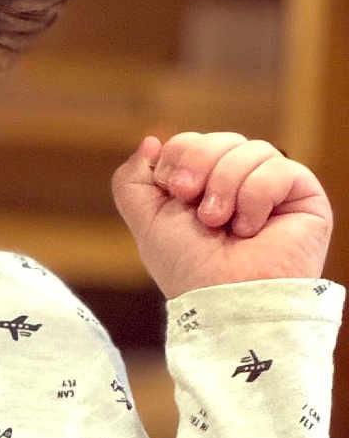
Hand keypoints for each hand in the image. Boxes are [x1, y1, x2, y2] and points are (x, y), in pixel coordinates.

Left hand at [111, 132, 333, 298]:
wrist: (224, 298)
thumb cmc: (188, 267)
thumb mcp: (146, 221)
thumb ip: (133, 180)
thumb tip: (151, 141)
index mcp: (205, 188)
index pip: (193, 141)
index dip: (179, 155)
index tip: (173, 189)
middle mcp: (240, 185)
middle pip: (220, 138)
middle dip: (200, 164)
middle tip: (191, 201)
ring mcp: (274, 190)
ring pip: (252, 148)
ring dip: (226, 185)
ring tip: (220, 223)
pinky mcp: (304, 197)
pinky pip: (279, 168)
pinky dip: (256, 197)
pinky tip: (250, 229)